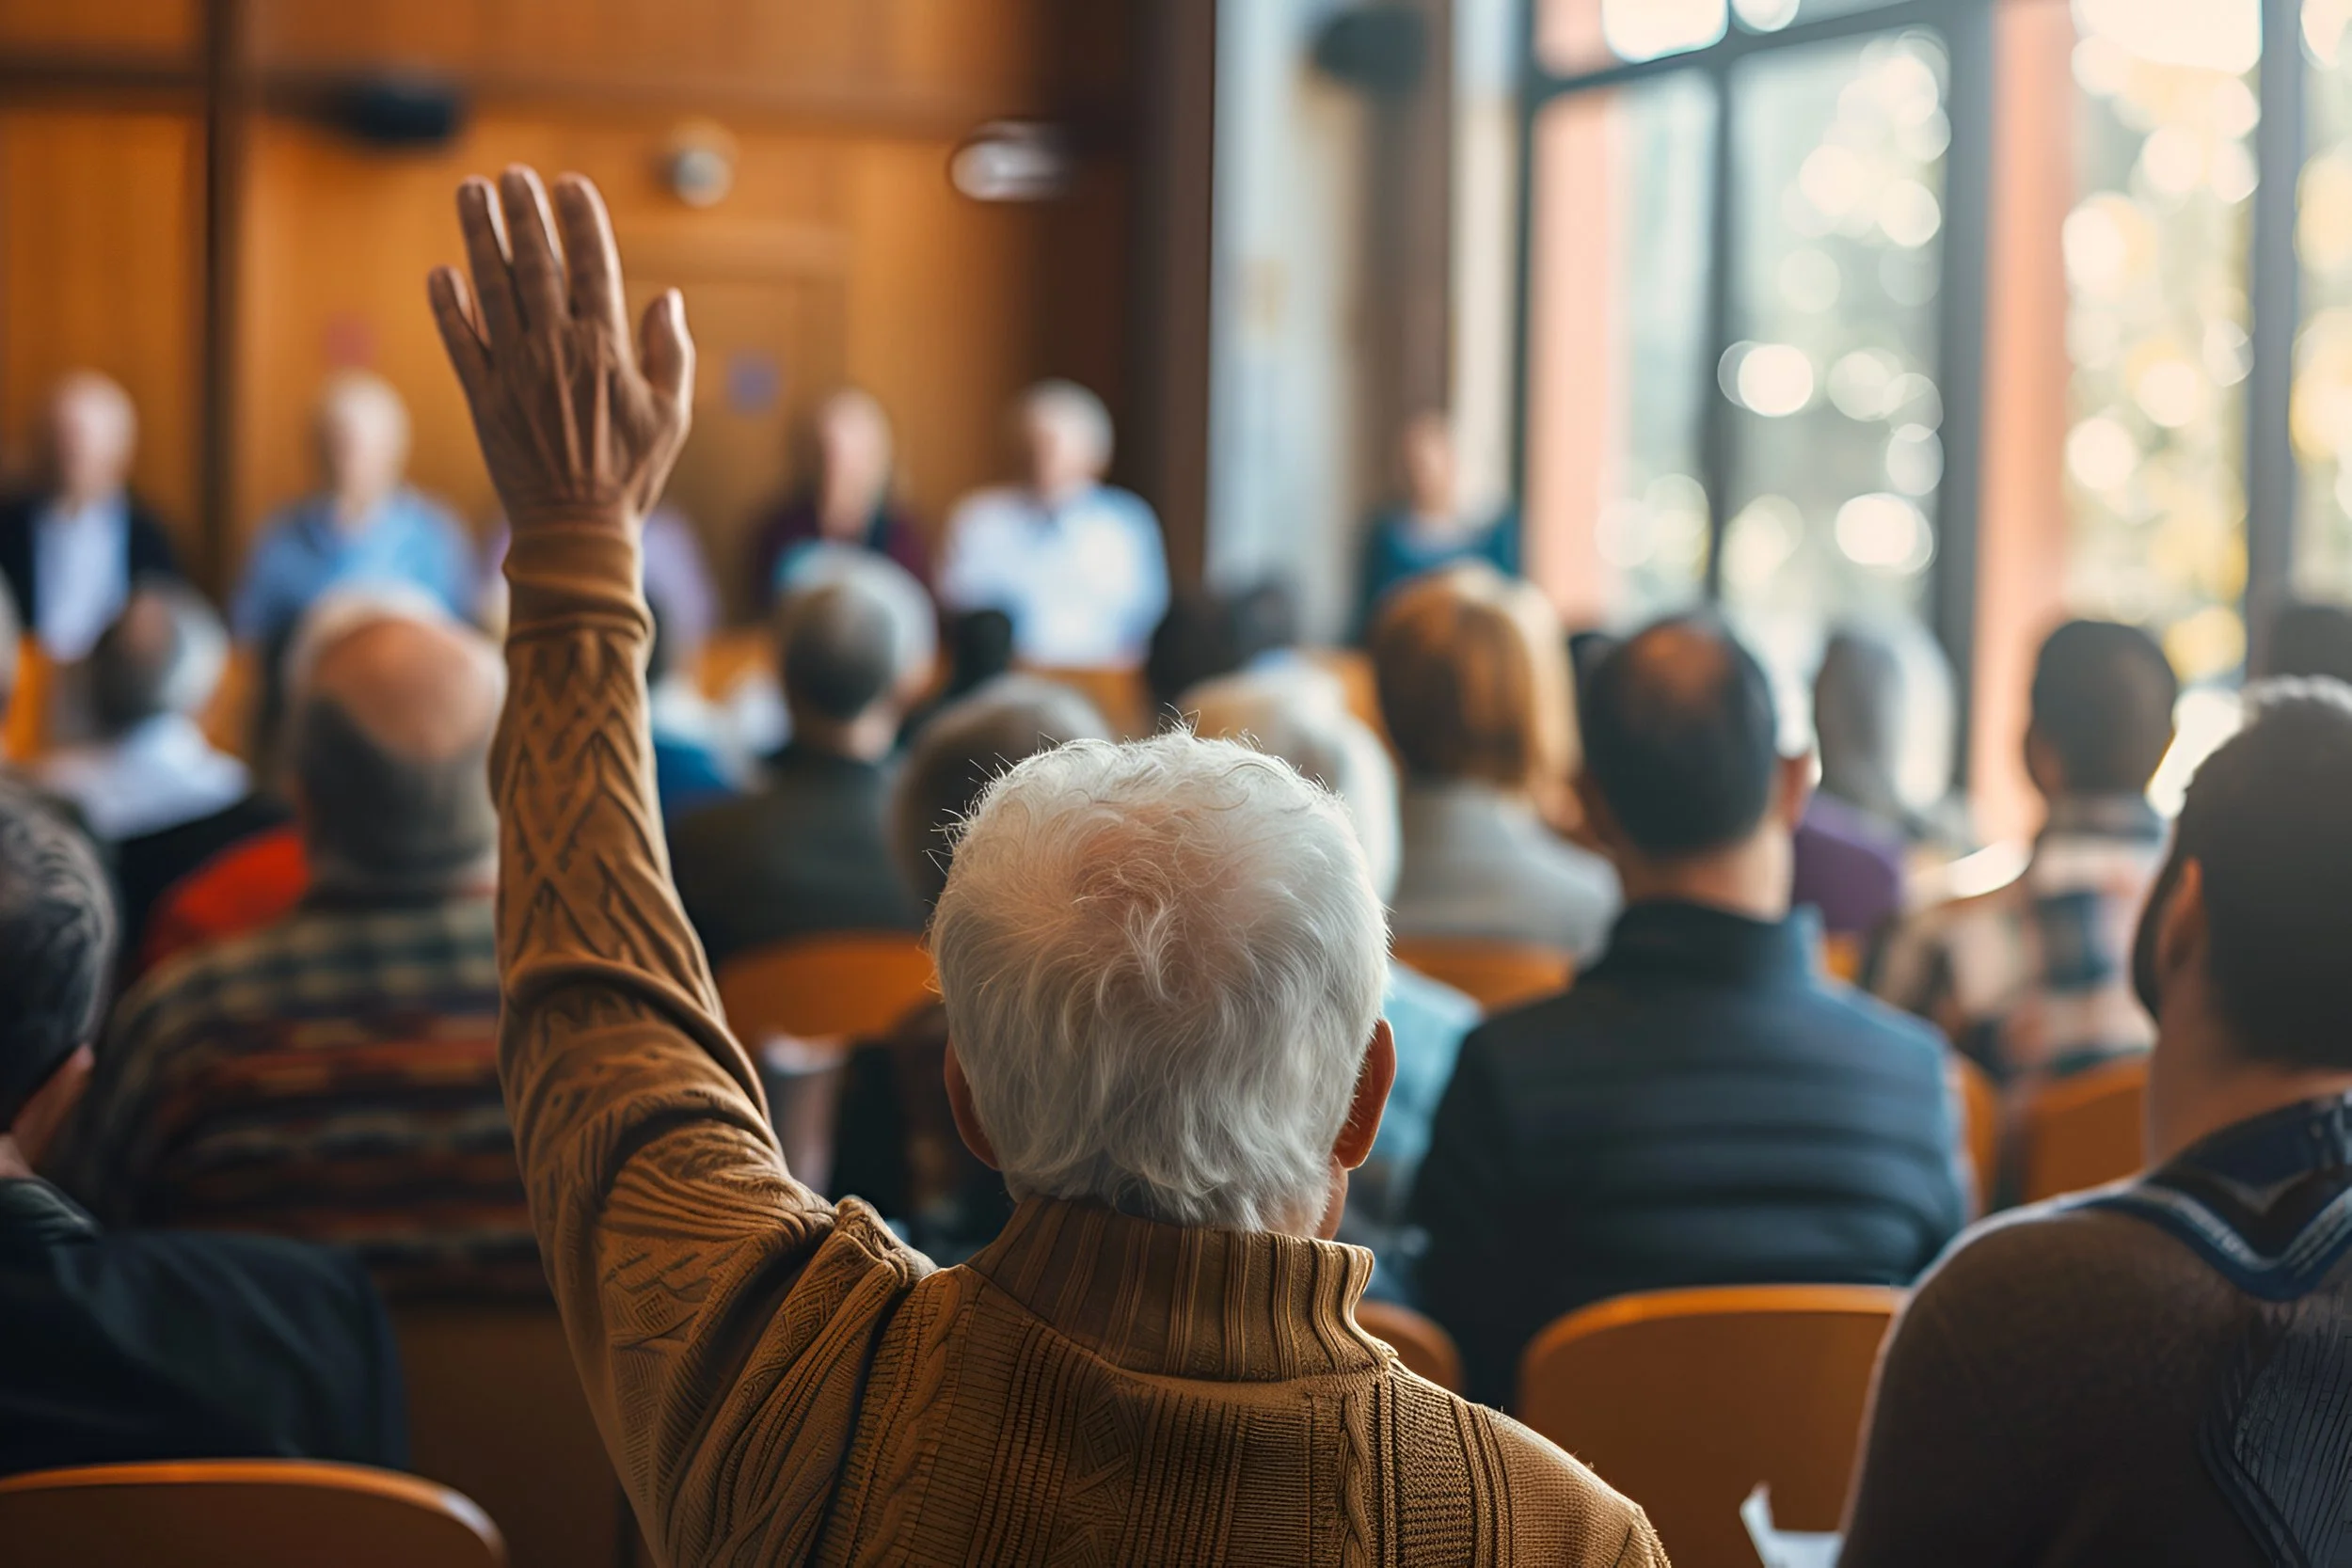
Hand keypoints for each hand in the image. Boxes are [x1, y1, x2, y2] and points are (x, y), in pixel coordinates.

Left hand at [428, 166, 692, 526]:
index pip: (593, 266)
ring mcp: (514, 372)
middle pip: (536, 264)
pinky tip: (441, 272)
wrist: (577, 532)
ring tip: (472, 194)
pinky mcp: (482, 398)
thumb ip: (668, 353)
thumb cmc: (632, 475)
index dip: (580, 220)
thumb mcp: (671, 416)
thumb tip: (666, 299)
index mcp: (606, 350)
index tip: (568, 185)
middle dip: (524, 213)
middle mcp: (556, 350)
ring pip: (491, 289)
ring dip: (479, 236)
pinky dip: (447, 305)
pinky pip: (459, 341)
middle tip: (513, 176)